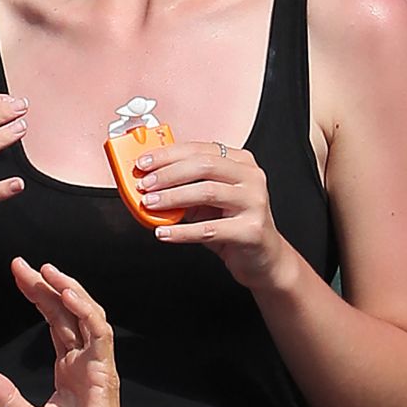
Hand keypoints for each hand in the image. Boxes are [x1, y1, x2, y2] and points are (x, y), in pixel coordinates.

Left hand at [0, 259, 133, 406]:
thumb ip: (4, 395)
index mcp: (68, 370)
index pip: (55, 321)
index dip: (39, 296)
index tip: (18, 276)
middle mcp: (83, 362)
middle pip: (68, 312)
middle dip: (47, 285)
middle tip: (24, 265)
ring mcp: (96, 367)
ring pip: (87, 315)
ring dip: (69, 290)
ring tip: (47, 271)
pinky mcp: (104, 375)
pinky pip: (99, 335)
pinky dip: (85, 312)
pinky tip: (68, 295)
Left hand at [132, 140, 288, 290]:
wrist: (262, 257)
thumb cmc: (233, 226)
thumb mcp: (209, 202)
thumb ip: (187, 189)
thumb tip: (151, 184)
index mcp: (241, 163)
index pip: (200, 149)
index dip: (169, 155)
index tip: (144, 163)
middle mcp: (251, 177)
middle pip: (204, 166)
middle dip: (168, 174)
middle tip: (145, 184)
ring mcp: (253, 202)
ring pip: (207, 192)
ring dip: (173, 198)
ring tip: (150, 204)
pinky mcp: (250, 230)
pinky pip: (209, 229)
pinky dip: (182, 232)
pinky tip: (164, 233)